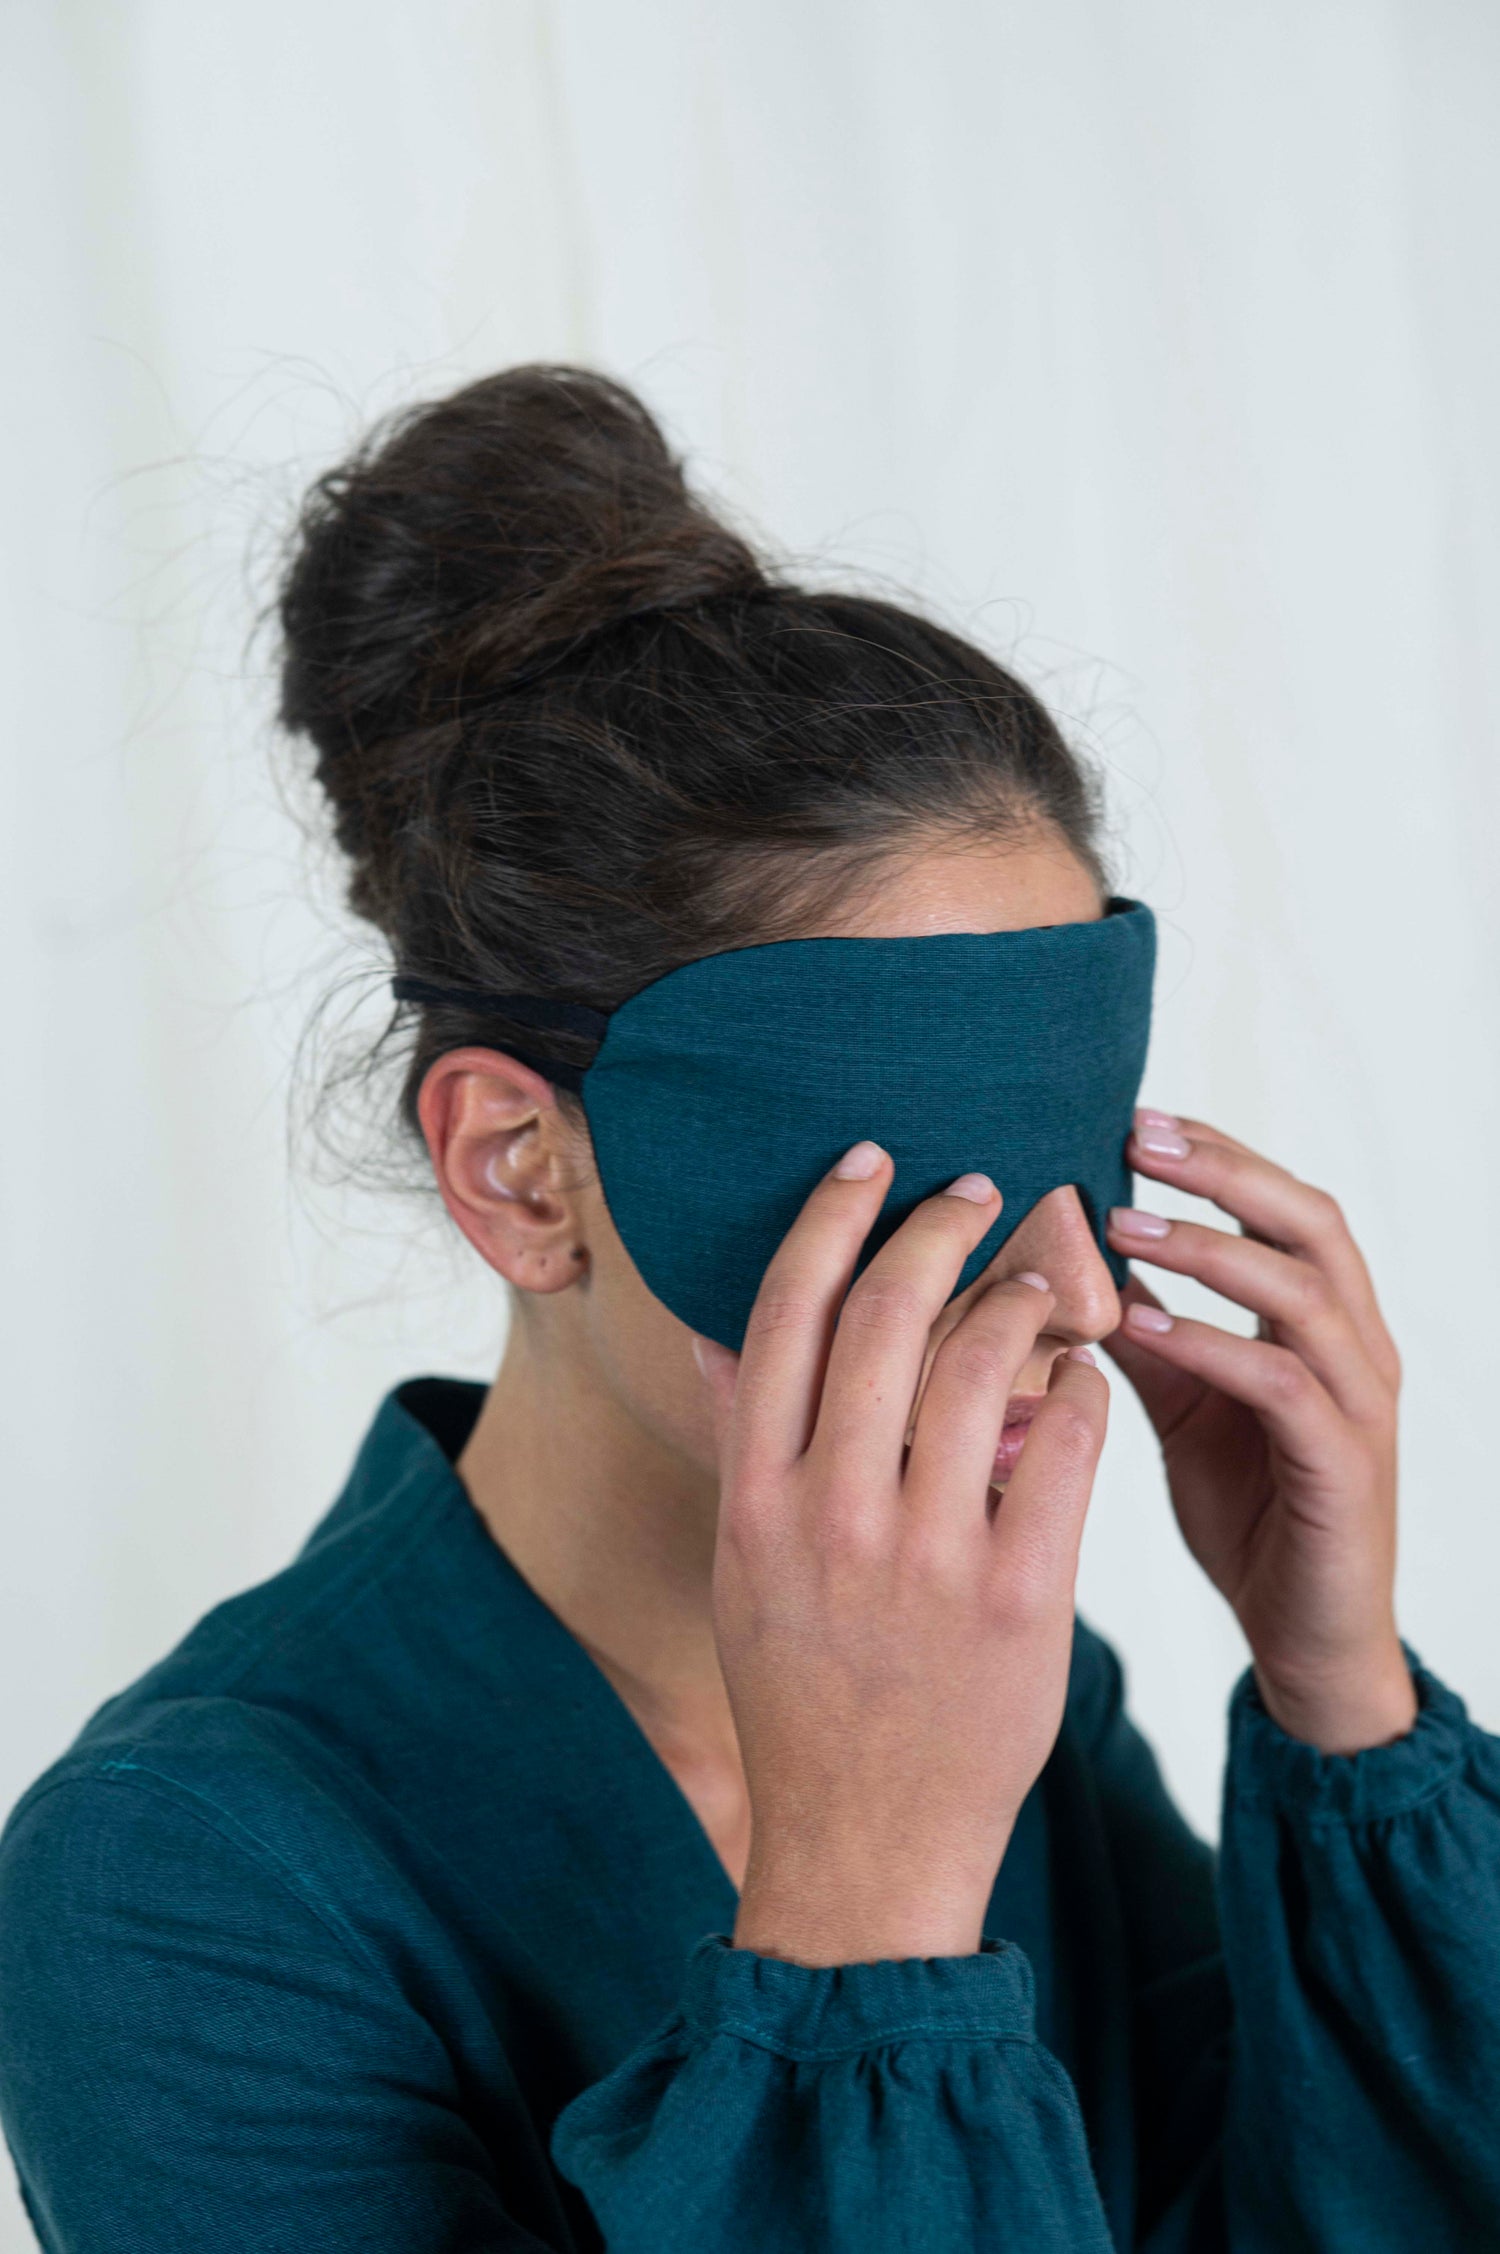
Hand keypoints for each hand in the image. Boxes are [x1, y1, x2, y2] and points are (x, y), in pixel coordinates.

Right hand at [693, 1140, 1107, 1967]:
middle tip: (980, 1186)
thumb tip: (715, 1336)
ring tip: (1041, 1285)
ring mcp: (925, 1557)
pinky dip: (1076, 1393)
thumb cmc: (804, 1696)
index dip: (830, 1217)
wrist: (864, 1845)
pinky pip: (1060, 1450)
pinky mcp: (1018, 1599)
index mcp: (754, 1498)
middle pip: (885, 1314)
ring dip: (1019, 1298)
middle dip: (938, 1226)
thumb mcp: (742, 1572)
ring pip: (979, 1363)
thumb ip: (740, 1450)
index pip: (785, 1314)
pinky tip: (1081, 1380)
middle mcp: (830, 1514)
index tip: (870, 1160)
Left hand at [1103, 1108, 1415, 1753]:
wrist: (1308, 1644)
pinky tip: (1146, 1327)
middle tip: (1137, 1137)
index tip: (1136, 1117)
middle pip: (1310, 1220)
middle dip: (1223, 1171)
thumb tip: (1071, 1260)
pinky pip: (1282, 1385)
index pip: (1285, 1206)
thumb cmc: (1248, 1516)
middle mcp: (1356, 1349)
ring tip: (1122, 1224)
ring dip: (1207, 1249)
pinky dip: (1213, 1345)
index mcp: (1324, 1323)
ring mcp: (1358, 1406)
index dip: (1219, 1155)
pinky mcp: (1342, 1468)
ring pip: (1301, 1291)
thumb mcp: (1184, 1407)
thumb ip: (1148, 1334)